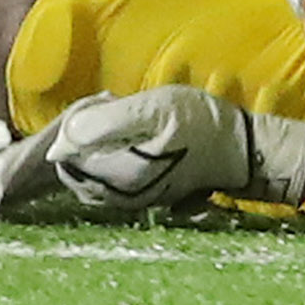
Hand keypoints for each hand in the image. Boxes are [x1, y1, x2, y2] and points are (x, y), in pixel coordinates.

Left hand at [45, 88, 256, 210]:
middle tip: (108, 109)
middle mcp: (122, 197)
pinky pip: (106, 185)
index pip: (68, 156)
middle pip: (74, 169)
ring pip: (88, 179)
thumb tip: (63, 139)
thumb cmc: (200, 124)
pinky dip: (105, 162)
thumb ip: (104, 123)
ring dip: (92, 150)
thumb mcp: (152, 109)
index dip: (75, 125)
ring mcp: (133, 201)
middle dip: (80, 138)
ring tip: (119, 121)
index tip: (101, 104)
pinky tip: (126, 140)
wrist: (241, 150)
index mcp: (119, 177)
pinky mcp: (143, 198)